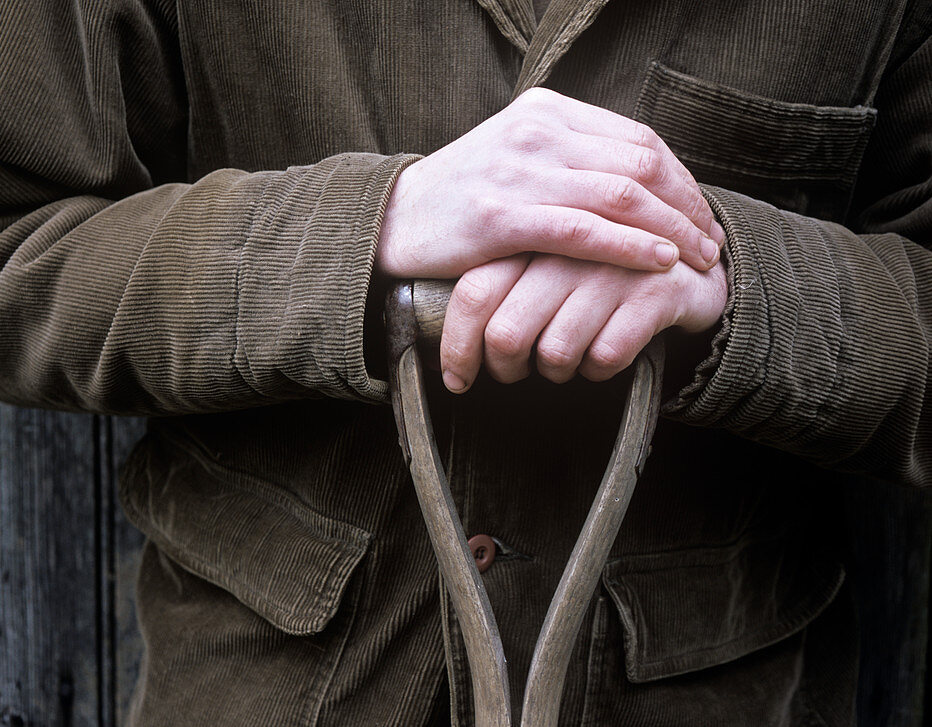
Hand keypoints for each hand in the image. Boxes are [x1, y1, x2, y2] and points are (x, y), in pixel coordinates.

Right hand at [376, 87, 724, 278]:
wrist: (392, 219)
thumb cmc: (461, 197)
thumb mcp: (517, 158)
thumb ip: (569, 158)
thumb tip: (636, 182)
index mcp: (546, 110)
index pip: (637, 139)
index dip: (682, 179)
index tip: (701, 214)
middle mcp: (536, 132)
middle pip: (640, 164)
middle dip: (688, 206)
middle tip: (712, 243)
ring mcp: (518, 171)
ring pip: (622, 195)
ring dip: (673, 230)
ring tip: (700, 258)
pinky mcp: (500, 216)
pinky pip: (584, 230)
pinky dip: (631, 247)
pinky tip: (660, 263)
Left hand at [438, 253, 727, 391]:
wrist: (691, 255)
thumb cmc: (598, 266)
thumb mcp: (544, 258)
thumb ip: (499, 281)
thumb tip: (444, 346)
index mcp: (530, 233)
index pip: (473, 293)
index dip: (457, 347)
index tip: (456, 379)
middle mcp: (566, 248)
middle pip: (507, 333)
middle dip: (505, 370)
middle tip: (513, 373)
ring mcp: (611, 267)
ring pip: (555, 351)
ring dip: (555, 372)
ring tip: (565, 358)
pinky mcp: (652, 292)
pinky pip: (605, 357)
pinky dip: (599, 369)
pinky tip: (604, 352)